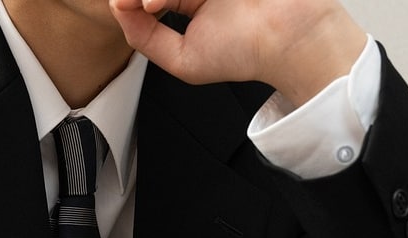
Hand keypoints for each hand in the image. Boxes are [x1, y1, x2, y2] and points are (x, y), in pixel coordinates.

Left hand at [109, 0, 367, 106]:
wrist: (288, 39)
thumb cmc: (246, 54)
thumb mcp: (183, 61)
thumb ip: (145, 40)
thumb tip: (119, 7)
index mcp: (191, 2)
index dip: (132, 2)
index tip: (125, 5)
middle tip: (142, 5)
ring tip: (154, 5)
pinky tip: (162, 2)